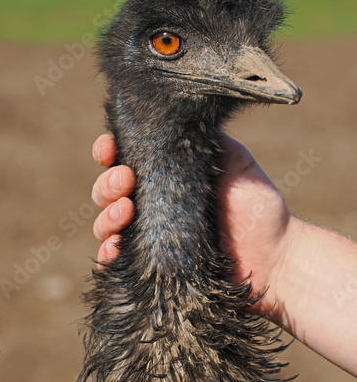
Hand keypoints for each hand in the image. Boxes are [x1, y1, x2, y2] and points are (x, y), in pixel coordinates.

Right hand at [91, 133, 293, 312]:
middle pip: (107, 191)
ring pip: (105, 224)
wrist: (275, 254)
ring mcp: (149, 237)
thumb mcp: (232, 157)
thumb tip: (171, 114)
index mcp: (164, 176)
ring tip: (126, 210)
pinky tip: (114, 247)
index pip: (124, 159)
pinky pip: (115, 262)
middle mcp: (151, 205)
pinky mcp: (151, 268)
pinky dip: (107, 254)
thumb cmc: (255, 203)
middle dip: (108, 182)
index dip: (107, 151)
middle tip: (126, 179)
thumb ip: (203, 137)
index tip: (109, 147)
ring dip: (106, 216)